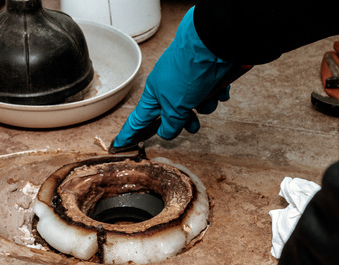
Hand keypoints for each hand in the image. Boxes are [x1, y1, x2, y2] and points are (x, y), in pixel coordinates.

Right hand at [112, 6, 232, 148]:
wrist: (210, 46)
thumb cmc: (185, 72)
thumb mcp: (174, 106)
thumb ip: (170, 123)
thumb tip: (166, 133)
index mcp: (155, 93)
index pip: (139, 119)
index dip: (130, 132)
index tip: (120, 144)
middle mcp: (170, 87)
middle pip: (174, 114)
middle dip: (185, 121)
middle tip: (192, 125)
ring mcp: (190, 81)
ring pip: (197, 105)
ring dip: (204, 105)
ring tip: (208, 98)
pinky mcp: (208, 76)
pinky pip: (212, 93)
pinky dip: (216, 93)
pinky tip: (218, 87)